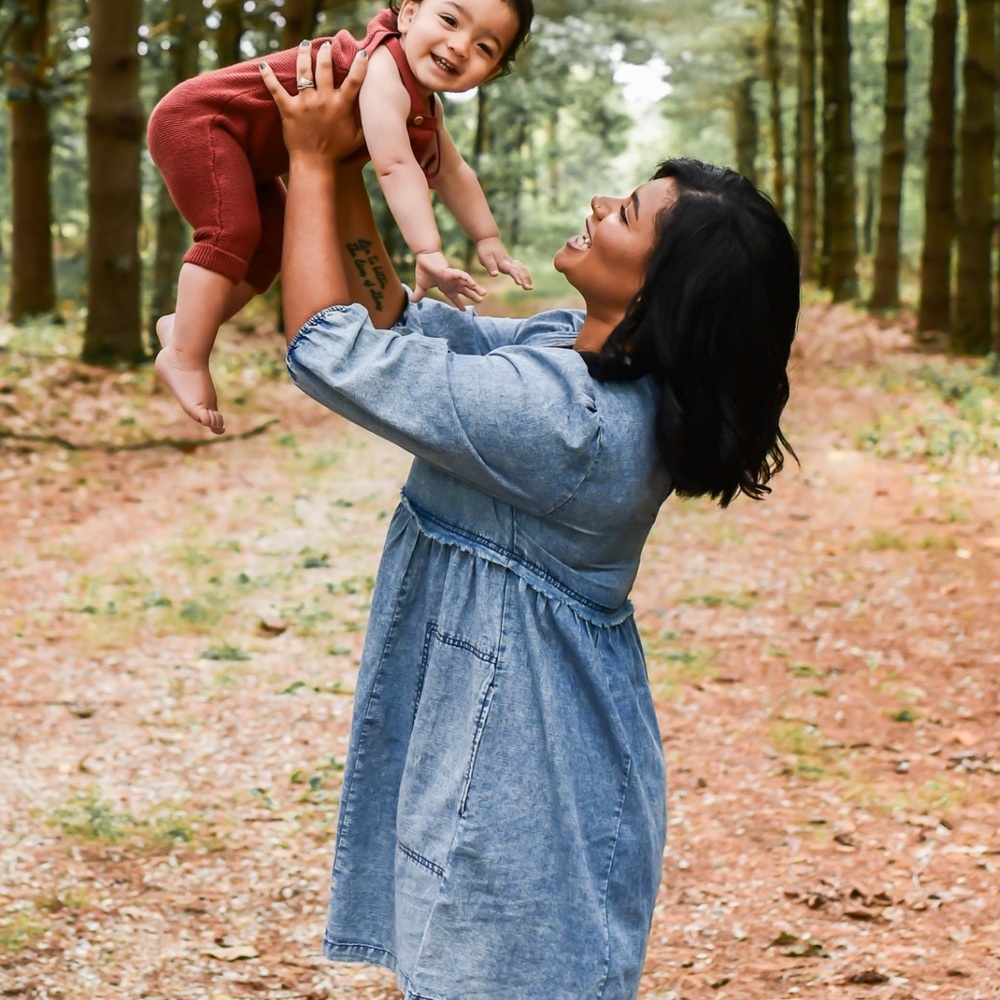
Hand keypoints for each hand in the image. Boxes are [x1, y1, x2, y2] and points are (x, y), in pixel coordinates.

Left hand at [259, 40, 366, 164]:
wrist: (315, 165)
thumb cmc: (337, 153)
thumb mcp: (358, 138)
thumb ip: (365, 122)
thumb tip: (376, 113)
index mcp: (342, 105)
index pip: (354, 79)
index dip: (360, 64)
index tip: (361, 52)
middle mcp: (324, 99)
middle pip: (325, 66)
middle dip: (326, 51)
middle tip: (325, 44)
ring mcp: (305, 103)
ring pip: (303, 70)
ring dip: (304, 54)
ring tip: (304, 44)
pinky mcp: (288, 109)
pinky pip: (275, 89)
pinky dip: (267, 76)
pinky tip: (263, 65)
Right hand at [413, 251, 485, 309]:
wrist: (423, 258)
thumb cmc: (424, 269)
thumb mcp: (422, 285)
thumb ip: (419, 294)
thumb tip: (412, 301)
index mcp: (446, 288)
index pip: (454, 298)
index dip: (459, 304)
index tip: (464, 310)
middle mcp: (452, 283)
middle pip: (465, 291)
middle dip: (473, 295)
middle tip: (481, 300)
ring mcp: (453, 278)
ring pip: (467, 284)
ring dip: (475, 289)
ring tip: (483, 294)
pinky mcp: (452, 272)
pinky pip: (462, 276)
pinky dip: (468, 280)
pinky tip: (473, 284)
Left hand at [476, 236, 532, 290]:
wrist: (488, 239)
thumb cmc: (485, 249)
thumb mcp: (485, 258)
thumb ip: (491, 266)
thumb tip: (495, 275)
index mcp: (503, 262)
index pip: (512, 270)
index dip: (516, 276)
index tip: (520, 283)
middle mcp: (509, 262)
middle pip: (521, 269)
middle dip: (525, 278)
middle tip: (529, 288)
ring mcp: (511, 262)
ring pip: (522, 269)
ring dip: (527, 277)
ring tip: (530, 288)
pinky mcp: (511, 263)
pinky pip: (521, 268)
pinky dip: (525, 274)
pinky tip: (527, 282)